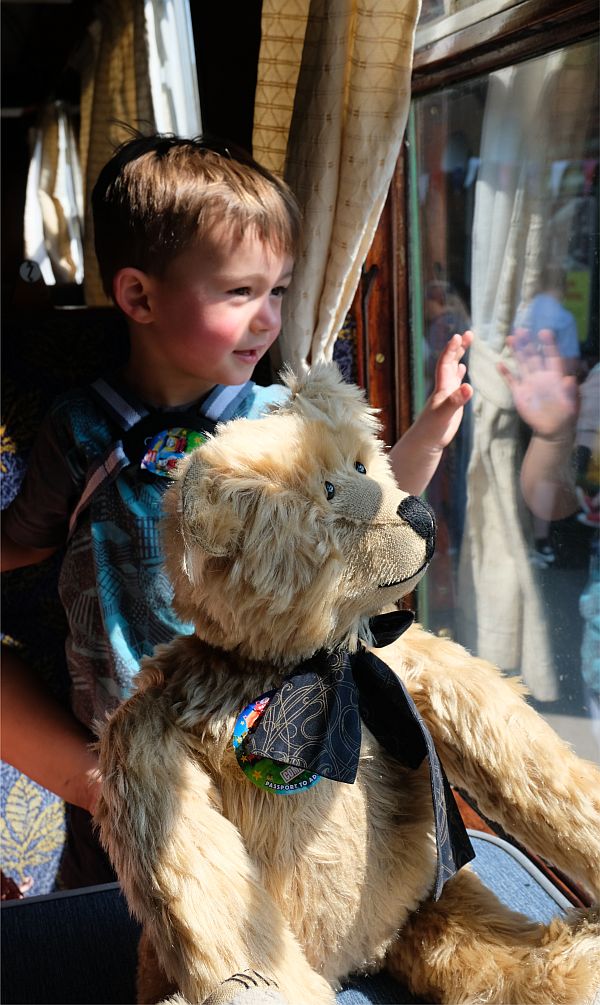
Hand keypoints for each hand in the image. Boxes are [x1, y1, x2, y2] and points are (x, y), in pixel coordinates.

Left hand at [421, 330, 473, 450]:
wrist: (425, 442)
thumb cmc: (433, 429)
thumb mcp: (445, 414)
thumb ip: (456, 401)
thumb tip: (469, 387)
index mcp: (442, 387)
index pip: (446, 363)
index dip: (451, 349)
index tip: (458, 336)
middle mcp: (444, 387)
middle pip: (450, 362)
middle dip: (459, 348)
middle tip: (468, 333)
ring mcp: (447, 394)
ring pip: (453, 369)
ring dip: (459, 356)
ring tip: (466, 343)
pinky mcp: (451, 402)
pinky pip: (456, 383)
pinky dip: (460, 373)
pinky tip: (463, 368)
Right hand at [498, 328, 577, 437]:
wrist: (552, 428)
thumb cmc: (565, 414)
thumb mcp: (571, 403)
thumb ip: (570, 391)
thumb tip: (570, 380)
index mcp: (555, 375)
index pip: (552, 356)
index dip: (548, 344)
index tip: (545, 332)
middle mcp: (541, 375)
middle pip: (533, 356)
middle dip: (528, 343)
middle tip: (521, 330)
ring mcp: (529, 383)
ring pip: (522, 363)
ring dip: (516, 351)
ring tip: (510, 338)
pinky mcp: (519, 393)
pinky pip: (511, 381)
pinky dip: (505, 373)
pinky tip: (499, 364)